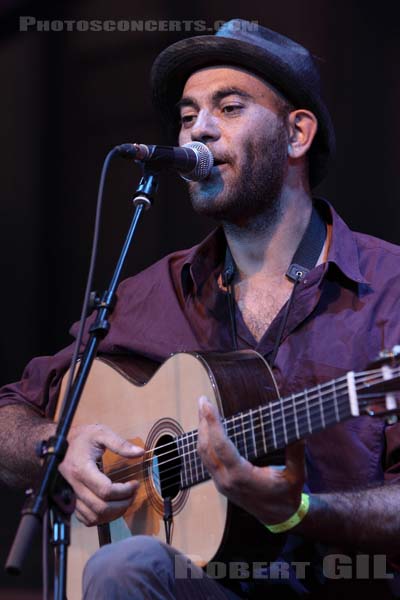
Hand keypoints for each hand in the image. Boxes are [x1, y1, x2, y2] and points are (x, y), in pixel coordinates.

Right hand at [58, 424, 142, 525]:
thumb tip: (140, 452)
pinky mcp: (70, 500)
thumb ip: (120, 444)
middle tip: (132, 494)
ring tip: (124, 501)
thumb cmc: (80, 437)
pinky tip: (110, 507)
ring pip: (93, 517)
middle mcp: (74, 485)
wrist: (58, 443)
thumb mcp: (101, 433)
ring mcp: (70, 495)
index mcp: (81, 469)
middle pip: (100, 507)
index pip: (106, 490)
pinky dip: (100, 518)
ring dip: (113, 514)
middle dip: (122, 504)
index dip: (124, 491)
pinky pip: (85, 518)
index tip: (134, 484)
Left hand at [197, 396, 304, 524]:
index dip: (213, 423)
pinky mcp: (220, 482)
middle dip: (203, 422)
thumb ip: (296, 454)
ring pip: (203, 454)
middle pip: (206, 447)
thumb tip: (299, 433)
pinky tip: (208, 429)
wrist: (279, 518)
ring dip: (202, 431)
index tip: (207, 404)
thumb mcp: (296, 476)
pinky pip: (206, 459)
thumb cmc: (287, 495)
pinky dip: (205, 441)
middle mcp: (226, 480)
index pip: (221, 446)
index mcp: (242, 477)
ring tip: (203, 411)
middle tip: (203, 400)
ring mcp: (220, 483)